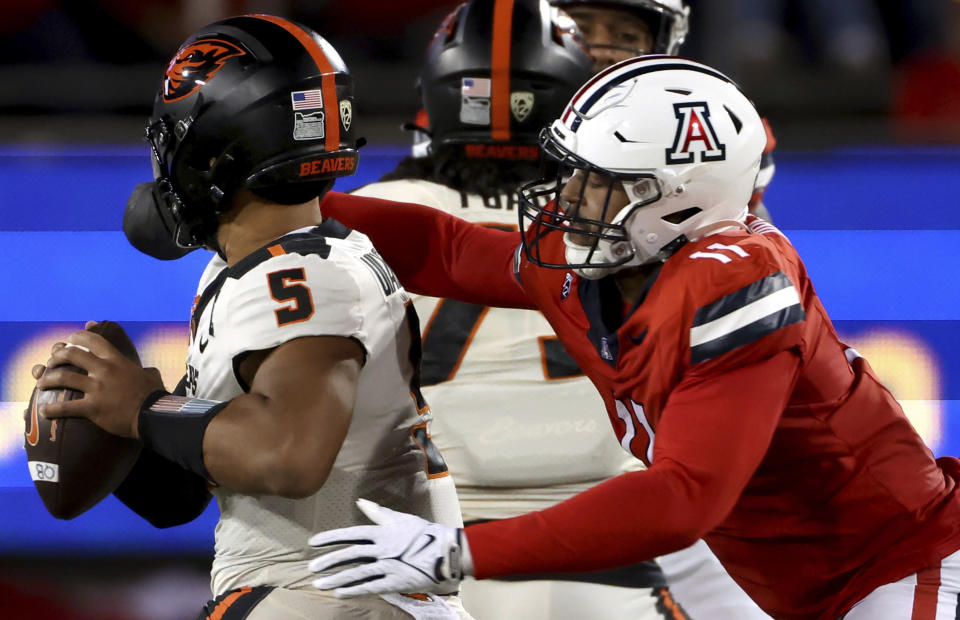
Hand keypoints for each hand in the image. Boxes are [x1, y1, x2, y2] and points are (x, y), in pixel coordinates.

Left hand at [36, 321, 164, 438]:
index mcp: (116, 360)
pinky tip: (44, 411)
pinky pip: (65, 407)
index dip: (77, 337)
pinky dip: (52, 409)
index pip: (92, 340)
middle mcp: (104, 370)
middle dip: (57, 356)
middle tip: (51, 362)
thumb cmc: (153, 397)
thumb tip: (150, 372)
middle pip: (72, 355)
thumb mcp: (151, 377)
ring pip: (63, 377)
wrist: (152, 416)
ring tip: (41, 384)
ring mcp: (97, 388)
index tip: (69, 339)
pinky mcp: (92, 408)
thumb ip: (147, 371)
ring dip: (48, 379)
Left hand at [309, 498, 467, 597]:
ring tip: (320, 584)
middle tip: (312, 568)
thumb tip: (360, 502)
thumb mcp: (401, 519)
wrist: (447, 551)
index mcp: (382, 532)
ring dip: (336, 579)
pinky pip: (370, 587)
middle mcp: (382, 549)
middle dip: (328, 562)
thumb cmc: (424, 533)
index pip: (350, 534)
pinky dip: (353, 590)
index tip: (313, 543)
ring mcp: (388, 566)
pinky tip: (340, 593)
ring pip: (356, 573)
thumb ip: (378, 512)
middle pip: (349, 555)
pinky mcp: (396, 581)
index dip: (330, 538)